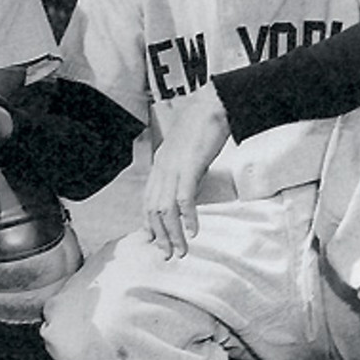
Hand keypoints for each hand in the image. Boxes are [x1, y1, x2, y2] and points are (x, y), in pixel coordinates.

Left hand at [142, 83, 229, 258]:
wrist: (212, 104)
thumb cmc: (203, 128)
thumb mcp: (187, 155)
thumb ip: (184, 174)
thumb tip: (186, 196)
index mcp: (159, 166)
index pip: (147, 202)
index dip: (150, 225)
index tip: (157, 243)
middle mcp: (160, 168)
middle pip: (153, 210)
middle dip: (161, 236)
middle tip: (169, 255)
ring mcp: (173, 167)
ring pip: (166, 208)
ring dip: (173, 233)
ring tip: (181, 251)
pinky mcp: (188, 165)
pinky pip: (184, 196)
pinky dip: (188, 216)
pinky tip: (193, 232)